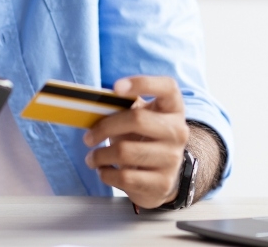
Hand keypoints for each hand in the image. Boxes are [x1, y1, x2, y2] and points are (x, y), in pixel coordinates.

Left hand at [83, 76, 188, 208]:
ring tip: (92, 158)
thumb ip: (123, 107)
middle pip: (137, 119)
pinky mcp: (163, 183)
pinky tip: (105, 171)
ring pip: (125, 152)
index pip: (167, 87)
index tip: (116, 87)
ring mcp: (173, 158)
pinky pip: (125, 177)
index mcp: (173, 108)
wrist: (161, 176)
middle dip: (105, 127)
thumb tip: (93, 104)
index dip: (142, 83)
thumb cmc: (143, 139)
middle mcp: (178, 131)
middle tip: (88, 137)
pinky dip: (106, 174)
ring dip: (100, 155)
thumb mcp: (139, 118)